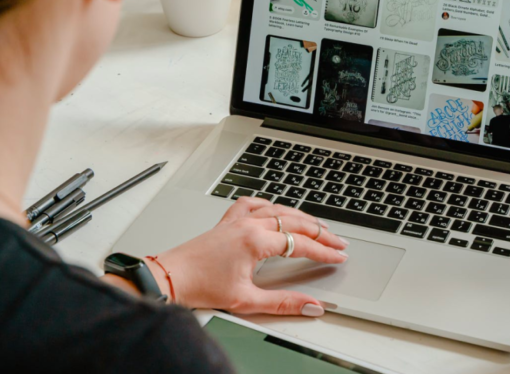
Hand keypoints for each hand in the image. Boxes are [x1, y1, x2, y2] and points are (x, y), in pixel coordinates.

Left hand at [149, 197, 347, 315]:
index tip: (338, 256)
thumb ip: (283, 302)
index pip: (301, 244)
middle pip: (295, 222)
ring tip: (318, 226)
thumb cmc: (200, 287)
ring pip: (278, 209)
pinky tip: (275, 208)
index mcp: (255, 241)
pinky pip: (253, 204)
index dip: (324, 251)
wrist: (170, 278)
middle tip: (339, 242)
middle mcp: (248, 225)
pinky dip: (270, 204)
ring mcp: (236, 221)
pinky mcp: (226, 222)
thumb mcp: (246, 300)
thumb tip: (310, 304)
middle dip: (321, 232)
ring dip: (301, 217)